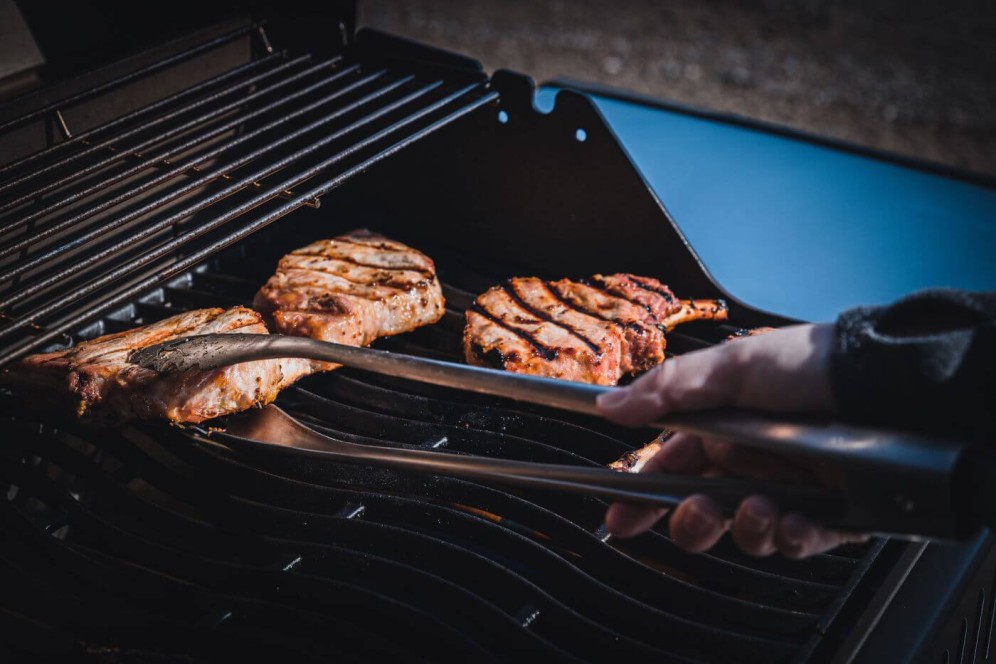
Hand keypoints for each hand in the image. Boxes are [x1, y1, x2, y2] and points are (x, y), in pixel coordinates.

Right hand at [596, 323, 868, 557]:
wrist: (889, 381)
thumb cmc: (810, 364)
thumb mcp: (731, 366)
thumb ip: (667, 391)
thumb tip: (610, 406)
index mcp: (722, 428)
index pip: (669, 469)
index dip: (642, 496)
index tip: (621, 517)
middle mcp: (752, 462)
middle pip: (702, 512)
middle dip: (692, 523)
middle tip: (697, 513)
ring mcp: (789, 490)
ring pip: (746, 534)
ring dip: (745, 529)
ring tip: (761, 506)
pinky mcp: (830, 516)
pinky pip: (797, 543)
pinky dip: (790, 538)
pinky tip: (795, 518)